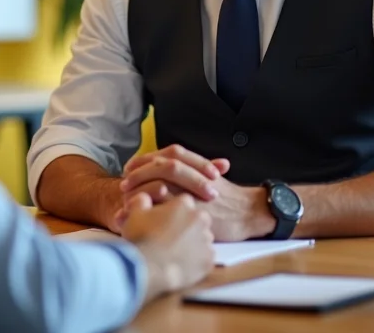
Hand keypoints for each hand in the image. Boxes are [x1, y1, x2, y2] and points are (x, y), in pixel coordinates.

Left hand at [112, 145, 274, 241]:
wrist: (249, 212)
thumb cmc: (228, 198)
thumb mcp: (208, 179)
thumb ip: (188, 172)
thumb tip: (162, 175)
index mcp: (194, 164)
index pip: (163, 154)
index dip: (143, 161)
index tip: (129, 169)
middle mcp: (193, 174)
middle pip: (160, 166)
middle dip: (139, 174)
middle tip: (123, 184)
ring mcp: (194, 192)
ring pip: (161, 185)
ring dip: (140, 192)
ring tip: (127, 201)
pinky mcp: (195, 211)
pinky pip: (167, 210)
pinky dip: (150, 213)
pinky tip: (139, 218)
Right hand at [121, 193, 214, 298]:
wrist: (146, 266)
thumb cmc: (141, 237)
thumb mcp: (135, 213)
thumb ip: (142, 200)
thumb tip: (144, 197)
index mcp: (184, 204)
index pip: (184, 203)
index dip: (174, 212)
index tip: (165, 221)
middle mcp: (200, 219)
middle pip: (197, 220)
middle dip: (188, 226)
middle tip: (171, 238)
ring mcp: (206, 240)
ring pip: (203, 239)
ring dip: (193, 244)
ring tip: (176, 253)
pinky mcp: (208, 260)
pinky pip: (205, 258)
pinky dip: (197, 262)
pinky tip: (183, 265)